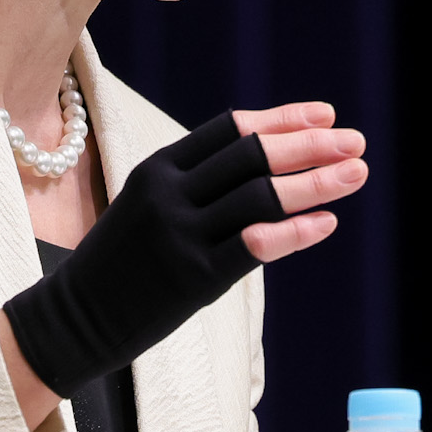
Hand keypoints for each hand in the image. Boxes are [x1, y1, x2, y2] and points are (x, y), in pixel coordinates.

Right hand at [2, 103, 366, 396]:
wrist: (73, 317)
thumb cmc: (121, 260)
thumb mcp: (148, 203)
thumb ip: (198, 181)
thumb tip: (269, 161)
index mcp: (158, 167)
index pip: (231, 128)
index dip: (284, 118)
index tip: (328, 115)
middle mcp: (169, 194)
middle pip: (252, 156)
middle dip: (310, 146)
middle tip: (358, 141)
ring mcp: (180, 236)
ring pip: (260, 197)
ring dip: (316, 183)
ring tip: (357, 173)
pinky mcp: (192, 279)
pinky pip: (254, 247)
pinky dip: (295, 232)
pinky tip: (328, 223)